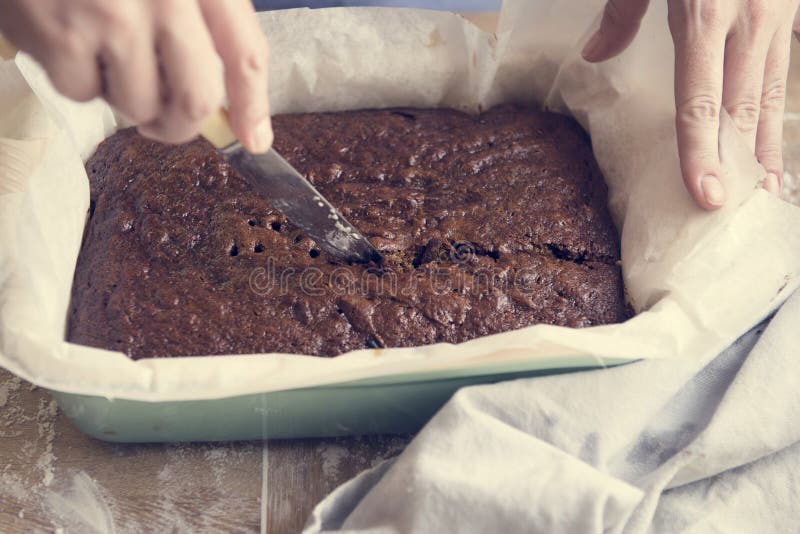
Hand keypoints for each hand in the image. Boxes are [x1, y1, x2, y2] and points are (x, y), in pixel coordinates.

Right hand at [0, 0, 271, 152]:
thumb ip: (201, 19)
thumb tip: (218, 104)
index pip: (245, 53)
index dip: (253, 106)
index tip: (254, 140)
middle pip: (195, 99)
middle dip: (181, 126)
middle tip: (165, 124)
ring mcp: (112, 16)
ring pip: (138, 104)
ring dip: (124, 94)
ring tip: (103, 52)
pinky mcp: (60, 34)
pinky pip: (83, 92)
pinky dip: (77, 79)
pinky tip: (68, 38)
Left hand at [583, 0, 799, 209]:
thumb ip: (622, 12)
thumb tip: (593, 54)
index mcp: (704, 14)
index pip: (700, 102)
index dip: (701, 153)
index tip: (705, 195)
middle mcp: (748, 20)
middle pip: (741, 109)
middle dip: (737, 164)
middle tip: (732, 211)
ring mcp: (778, 14)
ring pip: (771, 94)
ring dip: (767, 147)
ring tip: (762, 192)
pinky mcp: (793, 8)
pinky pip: (785, 70)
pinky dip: (778, 110)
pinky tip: (773, 140)